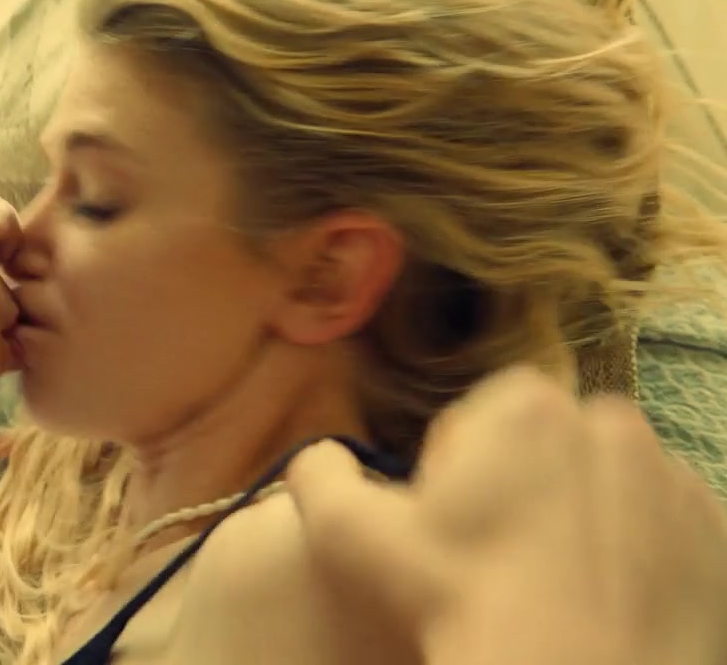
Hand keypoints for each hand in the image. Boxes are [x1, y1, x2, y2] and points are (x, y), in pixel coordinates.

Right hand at [288, 366, 726, 664]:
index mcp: (525, 405)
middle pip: (548, 445)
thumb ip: (319, 475)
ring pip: (609, 485)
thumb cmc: (458, 600)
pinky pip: (663, 529)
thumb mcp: (349, 536)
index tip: (448, 527)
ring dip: (580, 518)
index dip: (455, 472)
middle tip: (493, 559)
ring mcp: (675, 477)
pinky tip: (600, 600)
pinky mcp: (715, 534)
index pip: (480, 417)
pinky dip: (637, 554)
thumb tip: (318, 456)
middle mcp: (613, 421)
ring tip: (550, 586)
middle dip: (523, 486)